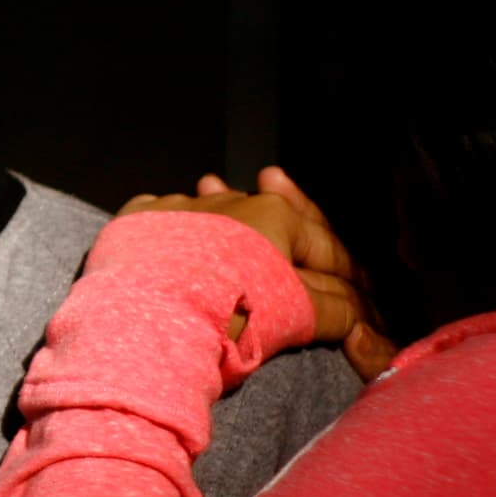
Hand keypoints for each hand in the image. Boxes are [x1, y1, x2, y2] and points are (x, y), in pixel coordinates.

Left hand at [118, 166, 400, 381]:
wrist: (153, 315)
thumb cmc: (234, 314)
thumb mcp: (295, 315)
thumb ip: (334, 308)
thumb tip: (357, 308)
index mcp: (276, 218)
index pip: (322, 245)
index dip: (341, 268)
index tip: (350, 283)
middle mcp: (230, 201)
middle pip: (266, 214)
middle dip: (278, 209)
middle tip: (274, 181)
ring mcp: (181, 207)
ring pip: (210, 204)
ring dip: (221, 207)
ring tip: (217, 189)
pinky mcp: (138, 221)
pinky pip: (162, 216)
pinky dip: (172, 224)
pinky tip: (170, 229)